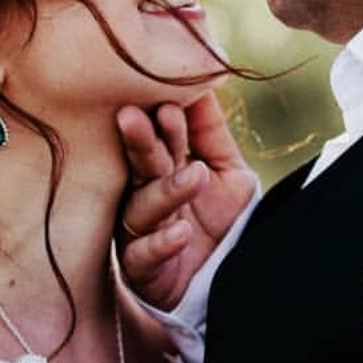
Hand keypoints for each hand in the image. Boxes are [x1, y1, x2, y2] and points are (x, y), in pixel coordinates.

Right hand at [117, 95, 256, 311]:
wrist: (229, 280)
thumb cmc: (223, 222)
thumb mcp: (227, 170)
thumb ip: (211, 132)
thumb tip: (202, 81)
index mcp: (158, 170)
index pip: (157, 142)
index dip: (163, 126)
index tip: (169, 104)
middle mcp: (141, 199)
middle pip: (138, 168)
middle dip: (139, 144)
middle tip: (134, 118)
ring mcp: (138, 235)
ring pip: (141, 210)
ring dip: (166, 190)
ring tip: (195, 175)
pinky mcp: (141, 273)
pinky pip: (143, 257)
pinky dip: (162, 243)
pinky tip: (182, 231)